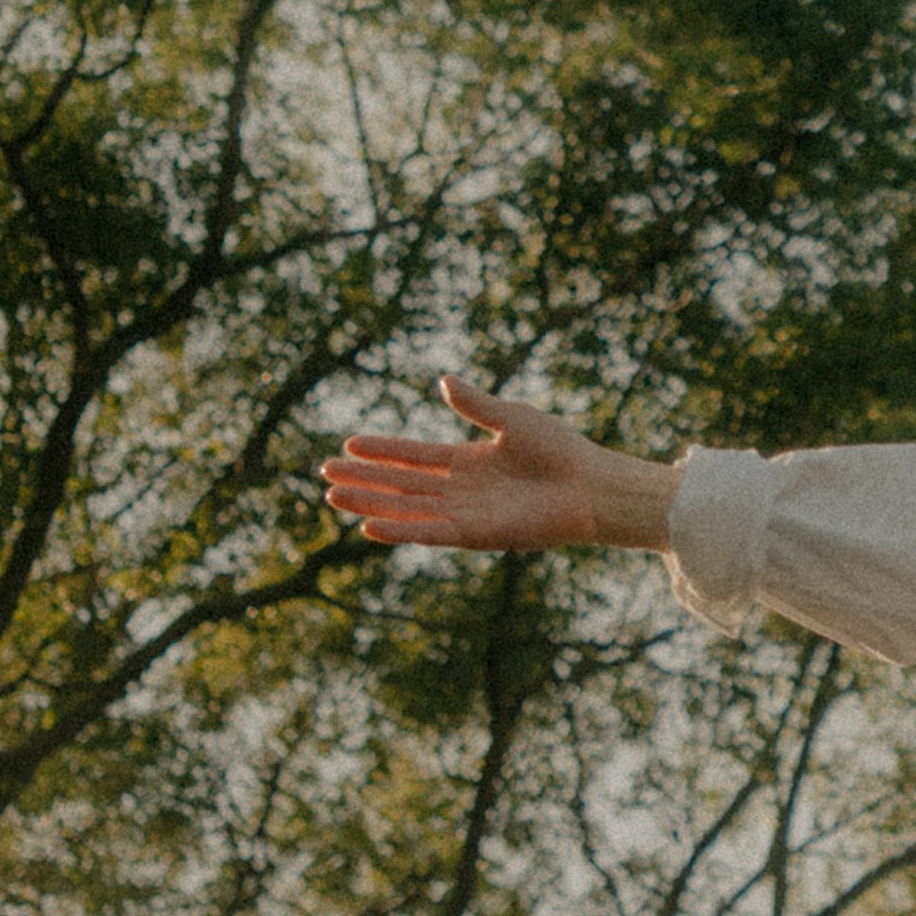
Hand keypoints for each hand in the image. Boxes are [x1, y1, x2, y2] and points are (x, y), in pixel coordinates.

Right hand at [319, 376, 677, 555]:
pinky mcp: (476, 535)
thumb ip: (476, 404)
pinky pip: (429, 532)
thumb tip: (443, 380)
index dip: (382, 452)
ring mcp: (467, 513)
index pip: (415, 456)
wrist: (591, 485)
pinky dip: (400, 529)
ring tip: (333, 496)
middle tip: (324, 475)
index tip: (347, 445)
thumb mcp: (512, 419)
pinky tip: (368, 524)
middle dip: (364, 480)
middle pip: (402, 485)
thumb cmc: (560, 450)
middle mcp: (462, 490)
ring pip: (407, 509)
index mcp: (469, 462)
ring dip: (370, 503)